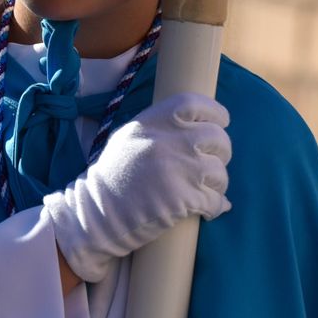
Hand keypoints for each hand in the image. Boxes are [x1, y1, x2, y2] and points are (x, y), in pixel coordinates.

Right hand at [43, 93, 231, 284]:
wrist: (96, 214)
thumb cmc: (113, 177)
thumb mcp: (129, 138)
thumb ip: (159, 127)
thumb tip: (196, 126)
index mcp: (153, 121)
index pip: (196, 103)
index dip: (215, 113)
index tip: (221, 123)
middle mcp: (168, 140)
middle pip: (217, 138)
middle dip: (221, 153)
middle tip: (211, 166)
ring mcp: (178, 169)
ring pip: (220, 171)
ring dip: (218, 184)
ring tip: (206, 192)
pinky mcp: (183, 198)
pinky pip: (216, 200)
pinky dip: (215, 207)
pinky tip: (208, 210)